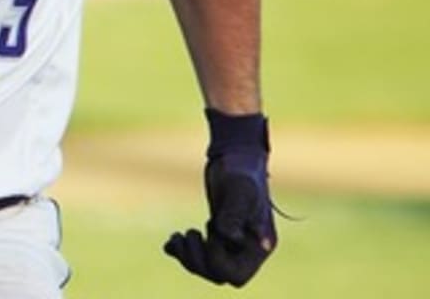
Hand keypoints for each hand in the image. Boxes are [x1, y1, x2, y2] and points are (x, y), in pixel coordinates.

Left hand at [164, 109, 275, 286]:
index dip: (217, 261)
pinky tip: (170, 241)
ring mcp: (230, 242)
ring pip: (206, 268)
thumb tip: (228, 237)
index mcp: (258, 244)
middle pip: (218, 275)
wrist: (234, 154)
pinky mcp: (215, 233)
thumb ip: (234, 213)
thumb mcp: (239, 189)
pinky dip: (182, 252)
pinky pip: (198, 255)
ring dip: (188, 257)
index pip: (236, 275)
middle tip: (190, 233)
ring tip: (178, 236)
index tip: (210, 228)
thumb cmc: (241, 169)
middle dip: (198, 261)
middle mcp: (246, 248)